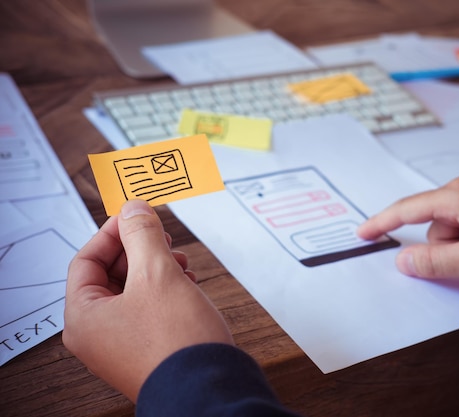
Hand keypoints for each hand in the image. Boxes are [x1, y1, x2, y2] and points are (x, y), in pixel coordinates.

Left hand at [63, 200, 233, 401]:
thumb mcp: (157, 273)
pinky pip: (147, 309)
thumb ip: (142, 234)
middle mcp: (97, 335)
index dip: (112, 232)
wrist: (208, 388)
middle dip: (139, 250)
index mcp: (84, 317)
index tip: (136, 216)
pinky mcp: (146, 349)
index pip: (86, 260)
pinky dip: (164, 290)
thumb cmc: (177, 341)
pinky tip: (186, 283)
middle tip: (162, 237)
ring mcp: (121, 345)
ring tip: (181, 262)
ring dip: (155, 268)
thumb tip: (133, 208)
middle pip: (110, 275)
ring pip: (132, 291)